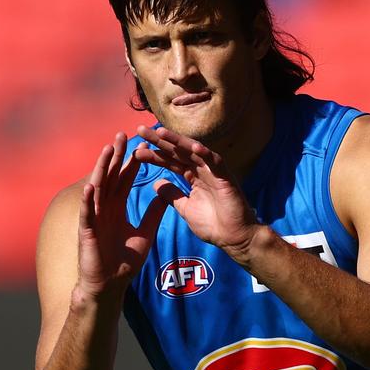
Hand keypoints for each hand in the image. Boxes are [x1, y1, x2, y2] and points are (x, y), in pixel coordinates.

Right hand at [76, 132, 169, 298]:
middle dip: (116, 156)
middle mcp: (103, 208)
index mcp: (116, 207)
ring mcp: (93, 218)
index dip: (132, 162)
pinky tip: (91, 185)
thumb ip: (153, 214)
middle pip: (110, 177)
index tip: (142, 145)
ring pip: (97, 188)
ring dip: (101, 169)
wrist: (110, 286)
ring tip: (107, 150)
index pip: (124, 179)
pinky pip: (87, 212)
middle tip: (122, 135)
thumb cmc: (123, 262)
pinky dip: (88, 199)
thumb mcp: (145, 234)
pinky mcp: (87, 231)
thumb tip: (167, 195)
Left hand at [134, 125, 260, 259]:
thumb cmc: (213, 225)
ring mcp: (214, 171)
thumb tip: (156, 184)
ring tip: (160, 132)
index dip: (153, 155)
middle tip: (141, 130)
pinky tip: (193, 146)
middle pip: (178, 151)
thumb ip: (172, 195)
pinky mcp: (226, 177)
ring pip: (193, 151)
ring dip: (177, 141)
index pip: (170, 161)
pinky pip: (215, 162)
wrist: (234, 239)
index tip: (136, 151)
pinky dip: (205, 153)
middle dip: (160, 141)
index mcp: (192, 176)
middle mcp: (202, 170)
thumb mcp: (185, 208)